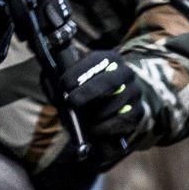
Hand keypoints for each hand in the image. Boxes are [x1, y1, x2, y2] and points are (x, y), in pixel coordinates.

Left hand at [58, 50, 146, 169]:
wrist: (118, 97)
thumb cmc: (88, 86)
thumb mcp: (75, 76)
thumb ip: (61, 78)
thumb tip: (51, 85)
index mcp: (109, 58)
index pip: (95, 61)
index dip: (78, 72)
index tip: (64, 84)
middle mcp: (125, 73)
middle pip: (109, 82)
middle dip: (88, 92)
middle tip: (71, 101)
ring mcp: (134, 93)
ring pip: (114, 105)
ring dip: (94, 115)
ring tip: (81, 119)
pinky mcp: (137, 113)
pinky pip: (120, 122)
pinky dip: (104, 129)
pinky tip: (92, 131)